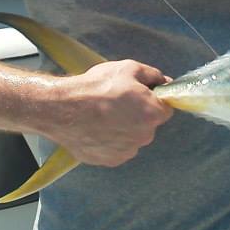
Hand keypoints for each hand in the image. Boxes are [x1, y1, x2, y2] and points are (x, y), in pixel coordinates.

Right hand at [42, 60, 172, 166]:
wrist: (64, 109)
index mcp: (153, 114)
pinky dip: (109, 140)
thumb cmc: (97, 87)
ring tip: (103, 115)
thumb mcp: (129, 69)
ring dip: (124, 128)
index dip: (153, 100)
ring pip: (131, 138)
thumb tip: (164, 82)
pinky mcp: (109, 161)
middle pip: (148, 124)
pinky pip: (116, 149)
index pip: (165, 108)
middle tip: (117, 102)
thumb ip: (153, 75)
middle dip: (138, 114)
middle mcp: (144, 137)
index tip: (139, 95)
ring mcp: (126, 152)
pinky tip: (96, 128)